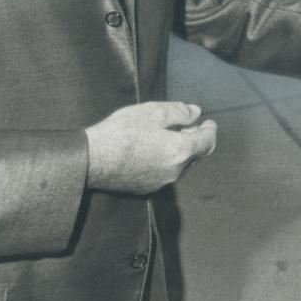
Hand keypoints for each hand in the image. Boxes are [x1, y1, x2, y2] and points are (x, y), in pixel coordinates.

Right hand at [85, 102, 217, 194]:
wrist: (90, 160)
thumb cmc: (121, 132)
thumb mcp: (153, 112)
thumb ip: (179, 112)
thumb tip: (196, 113)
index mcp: (180, 151)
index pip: (207, 142)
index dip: (210, 130)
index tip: (208, 123)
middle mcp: (175, 171)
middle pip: (195, 155)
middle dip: (195, 139)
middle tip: (189, 126)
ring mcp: (160, 182)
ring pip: (180, 166)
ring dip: (181, 151)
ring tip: (170, 136)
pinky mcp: (146, 188)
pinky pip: (165, 173)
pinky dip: (167, 161)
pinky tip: (154, 150)